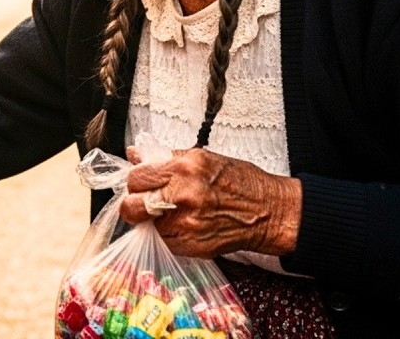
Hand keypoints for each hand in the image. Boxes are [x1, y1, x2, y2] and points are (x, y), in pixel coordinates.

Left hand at [118, 147, 301, 257]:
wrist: (268, 211)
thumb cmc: (238, 182)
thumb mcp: (202, 158)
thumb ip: (164, 158)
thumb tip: (133, 154)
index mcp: (183, 168)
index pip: (136, 176)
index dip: (135, 181)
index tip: (141, 183)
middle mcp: (183, 196)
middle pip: (131, 205)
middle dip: (133, 204)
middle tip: (144, 202)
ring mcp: (186, 224)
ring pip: (145, 226)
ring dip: (151, 221)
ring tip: (170, 213)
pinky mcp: (191, 245)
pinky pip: (163, 241)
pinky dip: (167, 234)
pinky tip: (183, 225)